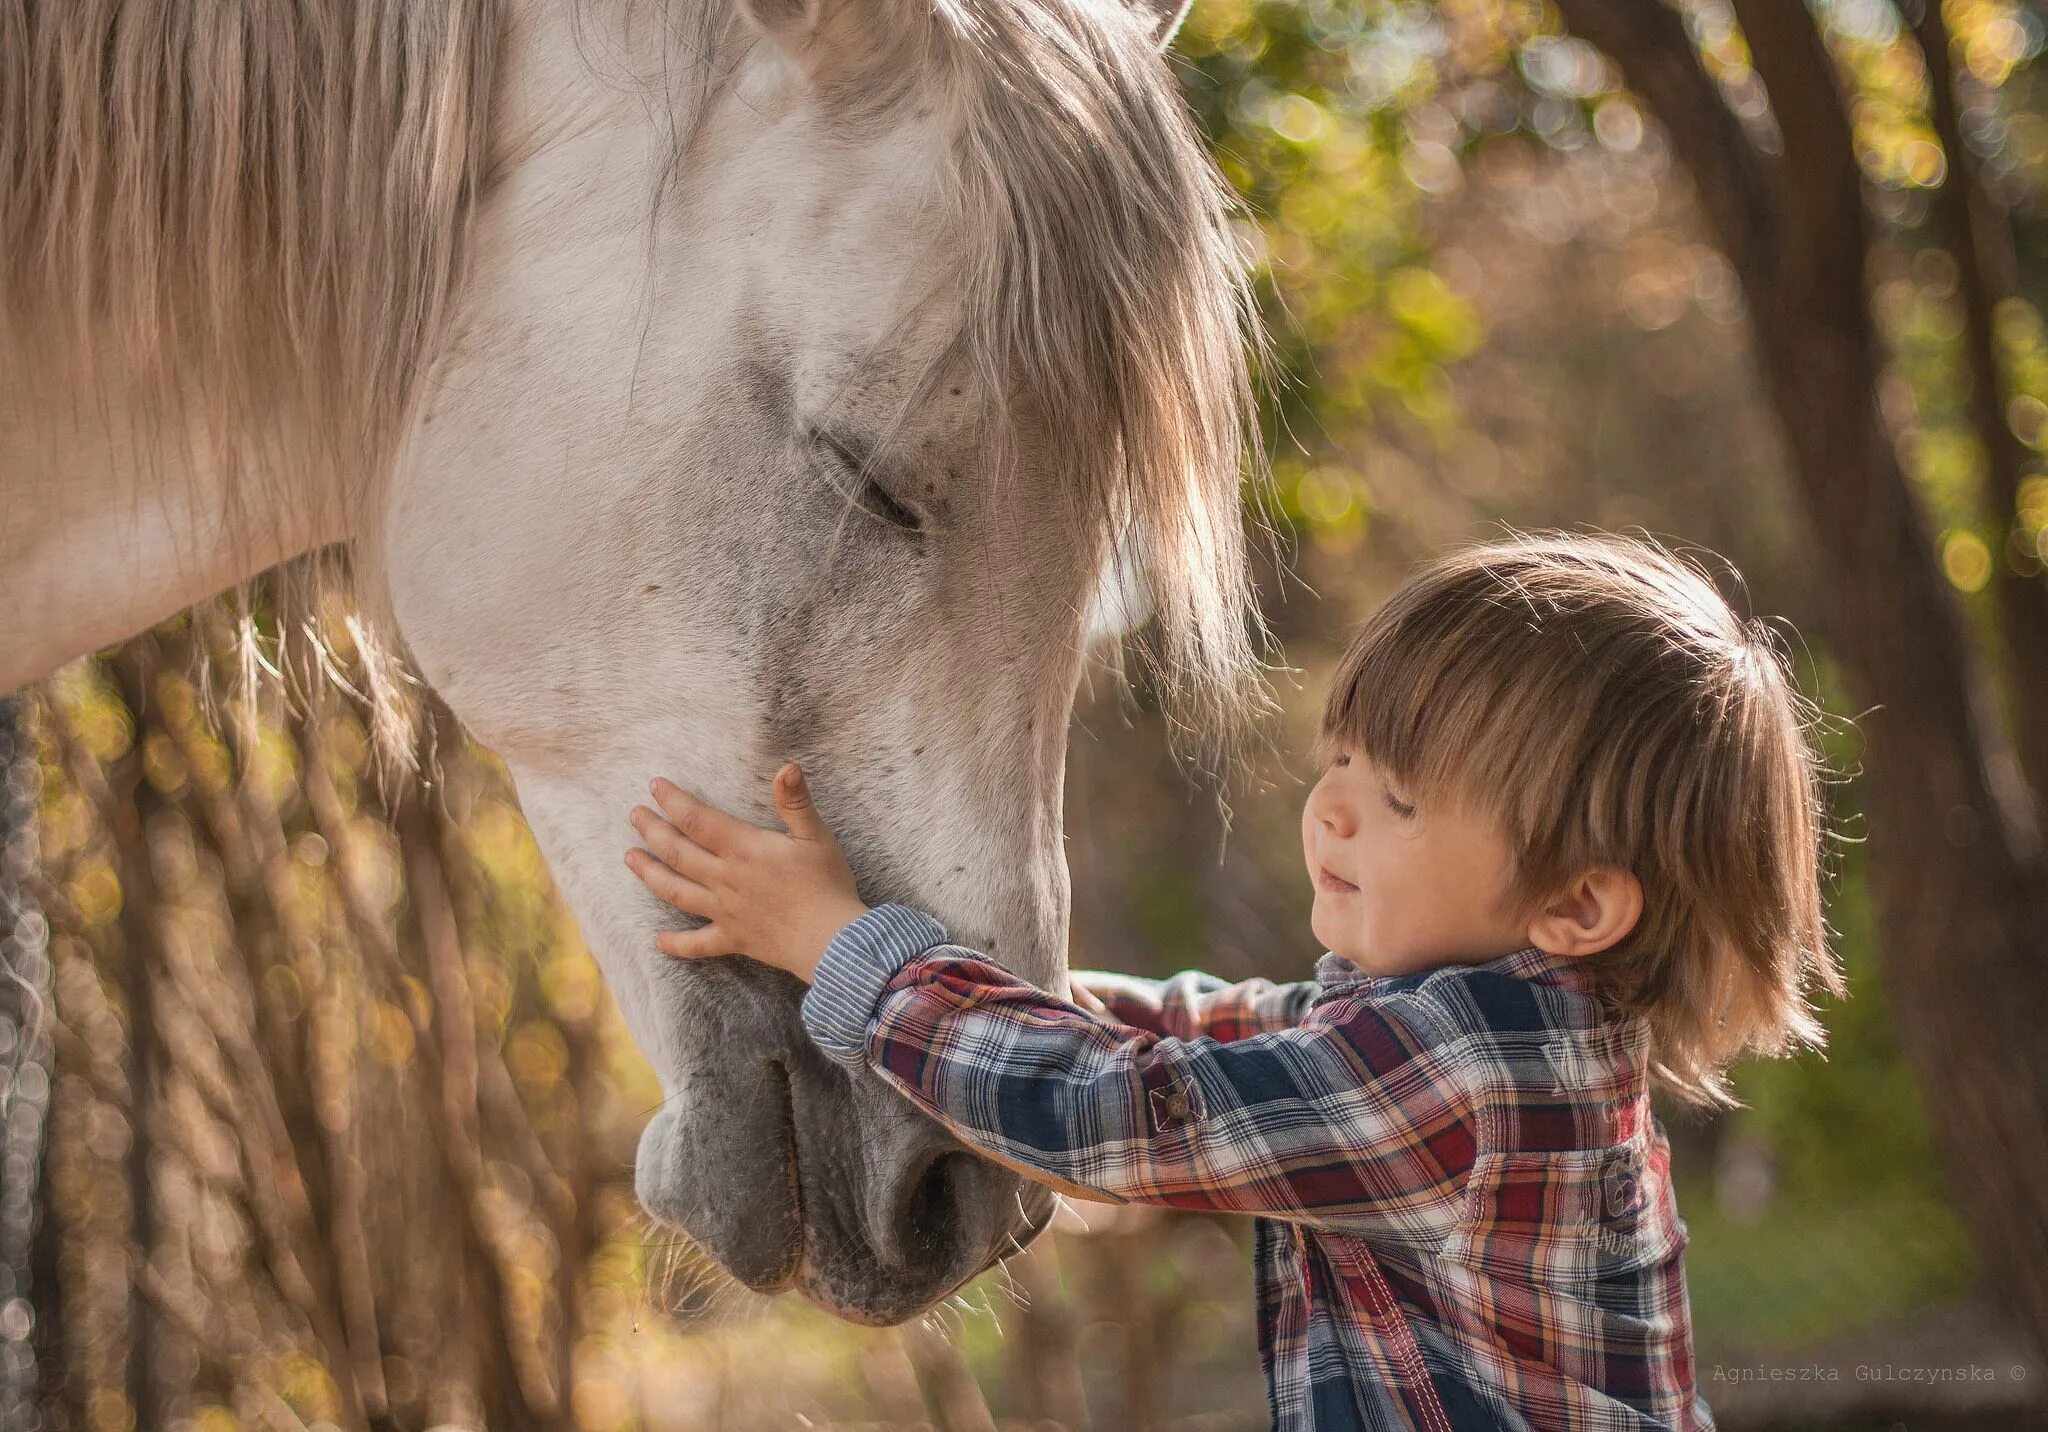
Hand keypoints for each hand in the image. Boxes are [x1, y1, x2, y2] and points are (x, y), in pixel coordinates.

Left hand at [625, 762, 868, 984]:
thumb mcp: (816, 836)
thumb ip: (795, 801)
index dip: (673, 800)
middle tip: (634, 815)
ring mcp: (725, 911)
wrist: (832, 940)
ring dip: (650, 873)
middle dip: (652, 830)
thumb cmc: (827, 885)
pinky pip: (698, 944)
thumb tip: (787, 766)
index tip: (654, 785)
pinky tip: (658, 941)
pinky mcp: (734, 939)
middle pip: (678, 852)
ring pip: (676, 891)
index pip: (697, 820)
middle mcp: (726, 879)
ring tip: (630, 858)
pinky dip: (676, 944)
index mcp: (744, 849)